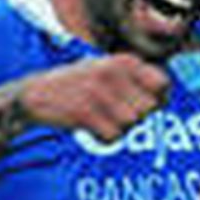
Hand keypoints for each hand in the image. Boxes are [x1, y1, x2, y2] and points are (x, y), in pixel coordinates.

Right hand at [20, 55, 169, 142]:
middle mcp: (112, 71)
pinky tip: (91, 129)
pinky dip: (104, 139)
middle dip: (136, 117)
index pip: (163, 83)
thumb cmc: (79, 85)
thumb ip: (136, 79)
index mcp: (123, 60)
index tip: (142, 105)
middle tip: (115, 114)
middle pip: (148, 109)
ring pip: (131, 124)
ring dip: (118, 128)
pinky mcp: (83, 111)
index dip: (158, 99)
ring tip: (100, 120)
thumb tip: (165, 98)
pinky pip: (113, 136)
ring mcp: (97, 90)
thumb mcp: (107, 70)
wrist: (34, 94)